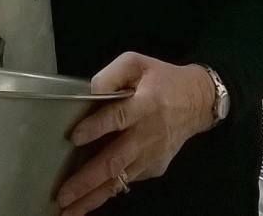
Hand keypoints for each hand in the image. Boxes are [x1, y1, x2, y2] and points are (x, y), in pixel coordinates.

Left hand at [55, 53, 214, 214]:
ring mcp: (152, 155)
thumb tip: (88, 94)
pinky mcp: (155, 166)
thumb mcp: (136, 63)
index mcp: (145, 104)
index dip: (96, 127)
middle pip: (115, 160)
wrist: (198, 101)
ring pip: (120, 178)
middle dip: (88, 180)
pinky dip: (109, 191)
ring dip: (94, 195)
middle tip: (64, 194)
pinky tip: (88, 201)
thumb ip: (110, 75)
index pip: (117, 117)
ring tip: (71, 209)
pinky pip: (128, 180)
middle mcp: (148, 134)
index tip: (74, 137)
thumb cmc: (161, 78)